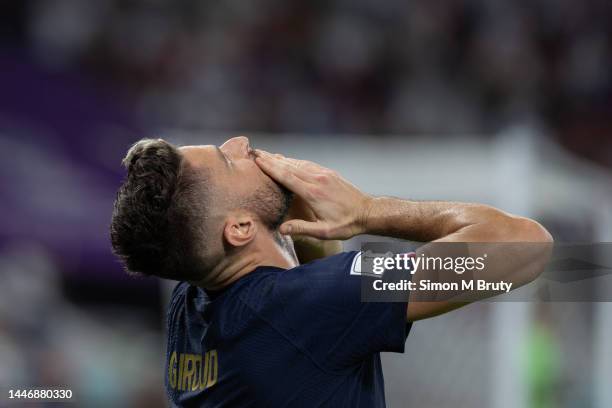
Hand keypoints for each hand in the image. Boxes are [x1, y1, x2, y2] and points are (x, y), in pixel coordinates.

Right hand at [254, 150, 371, 238]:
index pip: (287, 176)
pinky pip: (307, 164)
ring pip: (298, 163)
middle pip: (289, 166)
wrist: (368, 212)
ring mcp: (323, 174)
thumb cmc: (346, 224)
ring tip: (266, 155)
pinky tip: (287, 160)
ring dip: (281, 158)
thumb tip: (282, 229)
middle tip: (255, 152)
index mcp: (313, 193)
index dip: (271, 168)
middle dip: (271, 159)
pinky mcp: (328, 173)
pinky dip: (294, 161)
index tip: (257, 160)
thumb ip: (302, 229)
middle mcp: (317, 179)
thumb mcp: (325, 232)